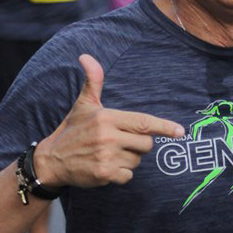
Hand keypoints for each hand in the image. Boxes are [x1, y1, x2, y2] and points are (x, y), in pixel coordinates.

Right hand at [33, 54, 184, 188]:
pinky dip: (120, 174)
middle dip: (139, 145)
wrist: (52, 160)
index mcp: (107, 117)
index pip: (143, 122)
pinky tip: (105, 167)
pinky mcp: (105, 174)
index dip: (164, 127)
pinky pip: (128, 176)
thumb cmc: (73, 130)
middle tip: (119, 142)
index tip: (180, 131)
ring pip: (137, 161)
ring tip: (108, 154)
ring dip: (128, 160)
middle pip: (146, 144)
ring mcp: (107, 156)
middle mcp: (108, 137)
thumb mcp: (84, 104)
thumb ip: (93, 81)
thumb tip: (86, 56)